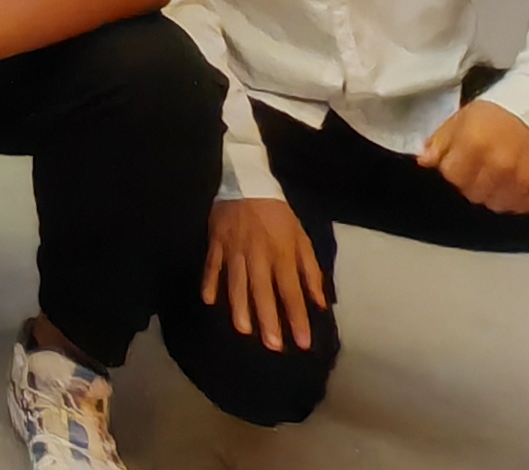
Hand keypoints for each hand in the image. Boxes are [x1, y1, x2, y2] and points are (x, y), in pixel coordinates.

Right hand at [202, 195, 325, 347]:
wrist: (246, 182)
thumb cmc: (278, 215)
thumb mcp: (302, 238)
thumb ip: (310, 271)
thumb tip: (319, 302)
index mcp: (282, 254)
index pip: (291, 292)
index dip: (297, 318)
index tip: (302, 342)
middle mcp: (258, 255)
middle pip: (263, 292)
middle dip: (268, 320)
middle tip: (272, 346)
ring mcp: (234, 249)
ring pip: (237, 282)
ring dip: (239, 307)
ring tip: (243, 330)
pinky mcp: (216, 242)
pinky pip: (212, 265)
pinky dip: (210, 281)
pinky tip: (209, 300)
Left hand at [422, 98, 528, 214]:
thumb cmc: (496, 117)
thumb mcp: (460, 119)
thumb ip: (439, 142)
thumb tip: (424, 161)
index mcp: (475, 144)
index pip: (452, 177)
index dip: (452, 171)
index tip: (457, 163)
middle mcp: (500, 165)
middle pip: (472, 194)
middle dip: (469, 183)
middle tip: (478, 168)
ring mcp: (523, 180)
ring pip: (494, 205)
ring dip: (491, 193)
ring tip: (496, 174)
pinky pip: (519, 208)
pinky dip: (513, 198)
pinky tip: (512, 181)